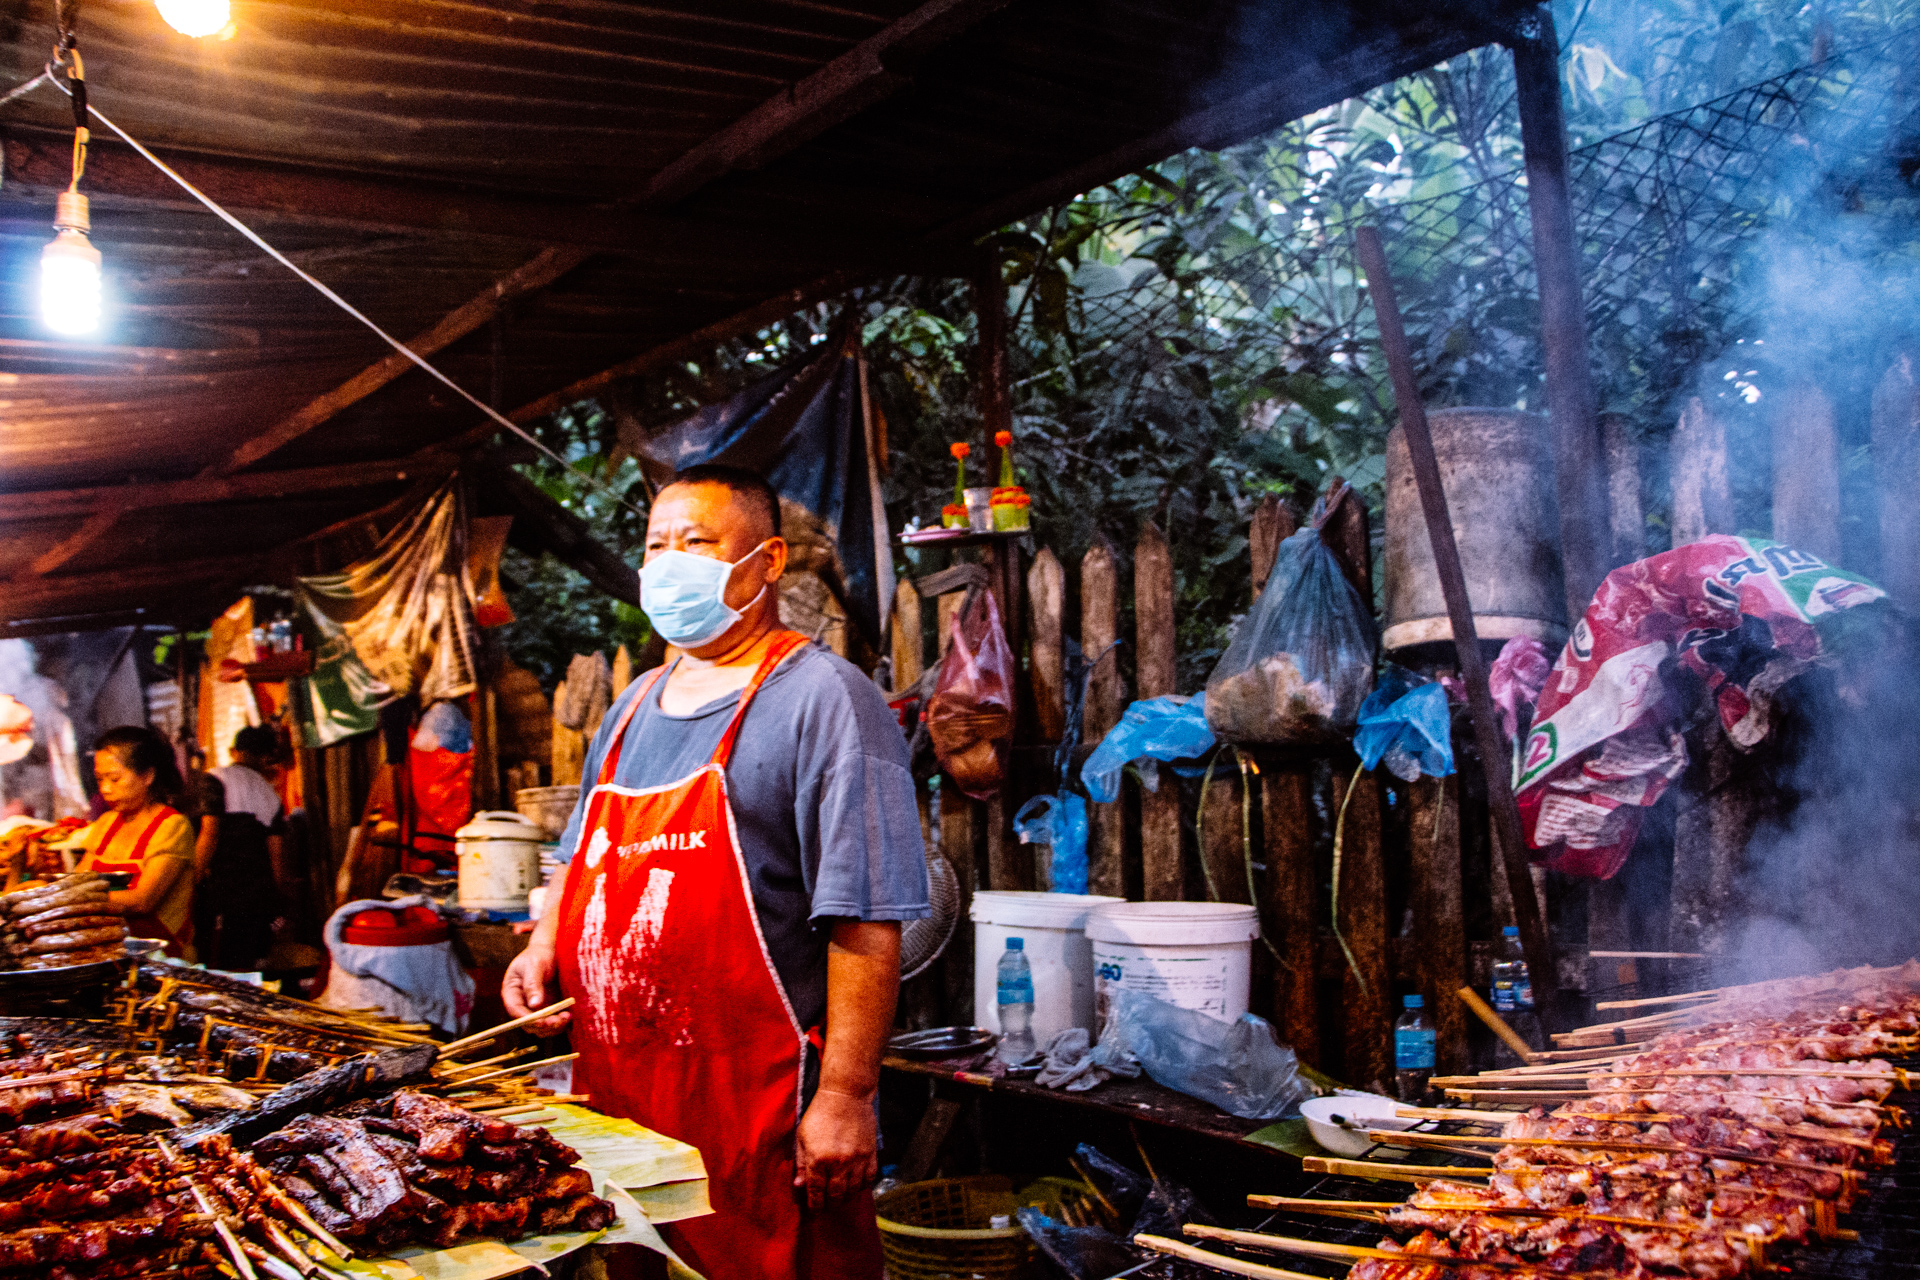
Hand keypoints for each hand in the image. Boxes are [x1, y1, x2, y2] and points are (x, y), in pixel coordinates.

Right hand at [500, 944, 571, 1034]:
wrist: (553, 950)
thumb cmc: (539, 954)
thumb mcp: (534, 965)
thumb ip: (532, 984)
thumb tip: (534, 1005)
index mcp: (512, 993)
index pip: (515, 1011)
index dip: (527, 1019)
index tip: (541, 1021)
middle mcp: (523, 1004)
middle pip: (528, 1024)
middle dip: (543, 1025)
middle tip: (557, 1021)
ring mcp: (537, 1009)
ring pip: (541, 1027)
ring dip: (553, 1027)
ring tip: (566, 1017)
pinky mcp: (550, 1009)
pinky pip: (553, 1023)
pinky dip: (561, 1024)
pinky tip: (570, 1016)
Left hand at [794, 1087, 877, 1209]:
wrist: (845, 1096)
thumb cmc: (819, 1114)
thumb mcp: (802, 1137)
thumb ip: (800, 1163)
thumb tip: (799, 1185)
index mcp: (818, 1160)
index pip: (817, 1192)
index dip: (816, 1205)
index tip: (815, 1210)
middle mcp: (838, 1163)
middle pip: (836, 1195)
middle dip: (831, 1204)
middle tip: (828, 1206)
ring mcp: (857, 1159)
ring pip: (853, 1190)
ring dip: (846, 1197)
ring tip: (842, 1198)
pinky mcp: (870, 1153)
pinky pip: (869, 1178)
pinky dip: (863, 1186)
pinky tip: (857, 1185)